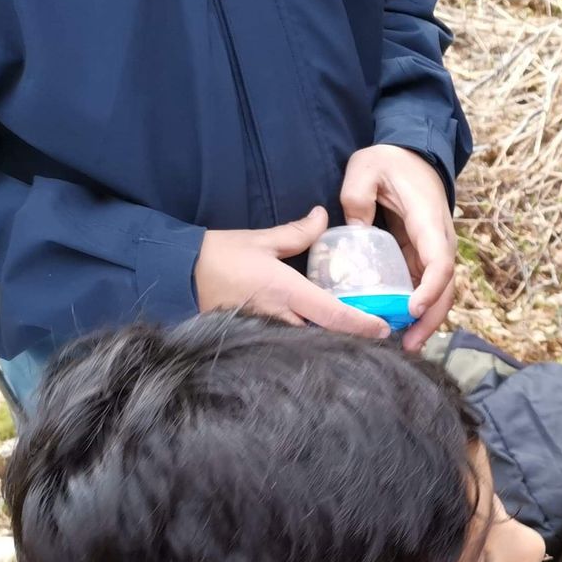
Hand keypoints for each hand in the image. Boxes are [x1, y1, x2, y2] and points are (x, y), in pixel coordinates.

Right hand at [192, 207, 391, 338]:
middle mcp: (281, 317)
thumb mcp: (261, 240)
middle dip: (352, 339)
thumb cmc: (219, 255)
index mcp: (286, 291)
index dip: (361, 324)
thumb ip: (297, 233)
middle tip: (378, 336)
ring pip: (310, 344)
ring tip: (357, 340)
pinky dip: (310, 344)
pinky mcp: (258, 336)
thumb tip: (324, 216)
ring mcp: (269, 331)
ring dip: (332, 343)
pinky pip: (291, 345)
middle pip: (327, 336)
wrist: (178, 275)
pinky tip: (323, 342)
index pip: (333, 314)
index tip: (384, 329)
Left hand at [341, 144, 455, 351]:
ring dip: (427, 319)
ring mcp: (433, 249)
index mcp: (428, 220)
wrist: (413, 154)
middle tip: (409, 344)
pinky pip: (426, 285)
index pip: (439, 261)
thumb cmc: (390, 160)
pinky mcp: (423, 255)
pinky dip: (419, 308)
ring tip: (408, 345)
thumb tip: (357, 233)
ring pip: (440, 291)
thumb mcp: (365, 167)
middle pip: (446, 287)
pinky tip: (403, 326)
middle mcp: (439, 239)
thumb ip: (357, 196)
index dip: (430, 289)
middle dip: (431, 318)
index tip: (412, 309)